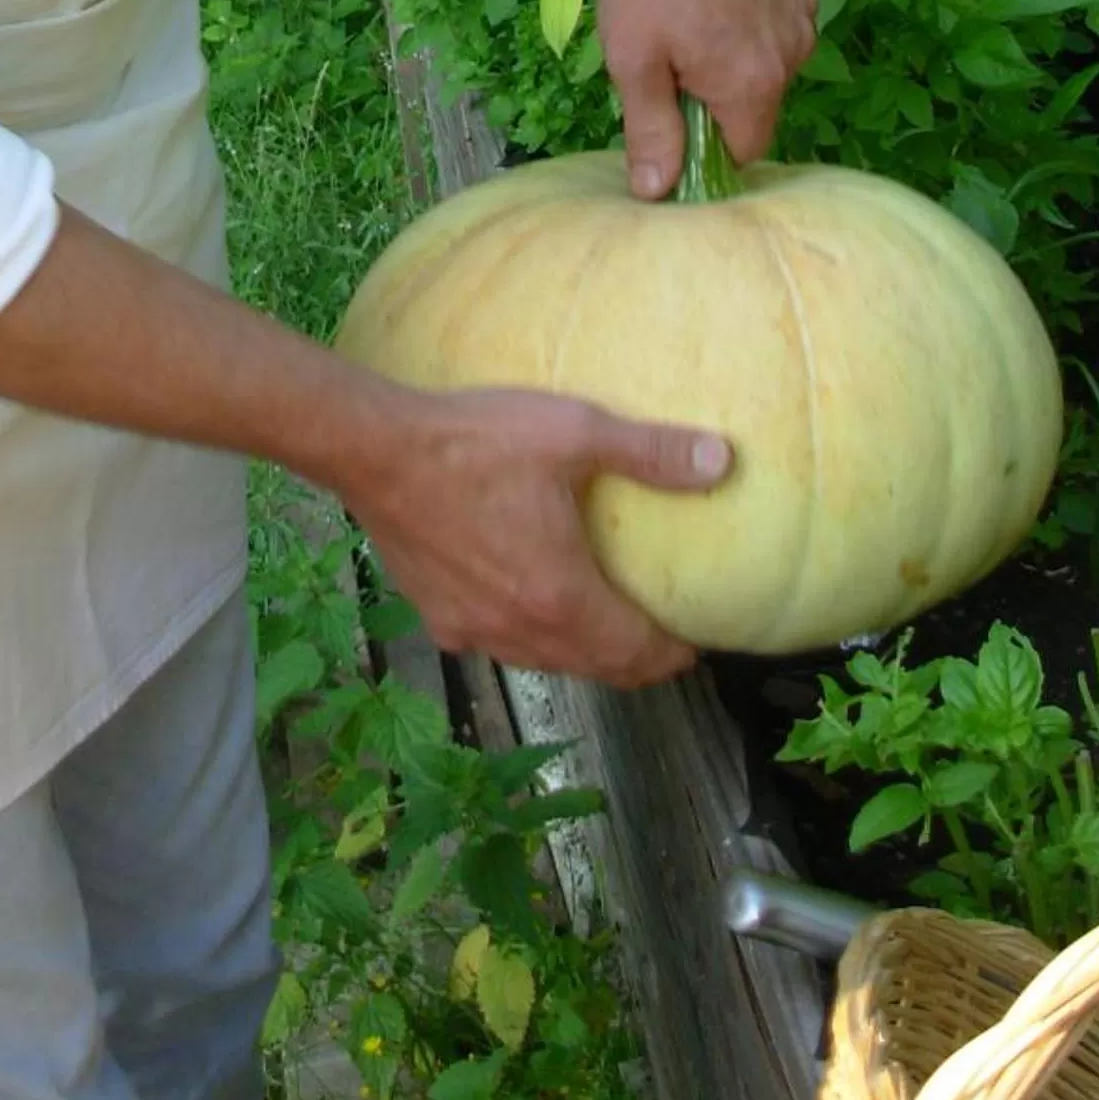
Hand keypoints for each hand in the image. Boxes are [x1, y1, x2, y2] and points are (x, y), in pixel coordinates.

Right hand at [336, 384, 726, 686]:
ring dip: (583, 651)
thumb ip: (650, 452)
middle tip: (659, 637)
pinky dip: (529, 634)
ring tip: (604, 620)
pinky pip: (500, 642)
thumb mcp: (573, 431)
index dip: (673, 655)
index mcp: (561, 596)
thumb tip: (722, 460)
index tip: (694, 643)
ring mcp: (475, 629)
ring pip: (548, 662)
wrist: (376, 450)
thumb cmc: (474, 440)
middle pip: (596, 668)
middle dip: (634, 660)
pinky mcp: (438, 616)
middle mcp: (520, 630)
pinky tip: (526, 598)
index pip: (636, 653)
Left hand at [600, 0, 815, 197]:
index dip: (705, 147)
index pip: (743, 152)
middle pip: (757, 105)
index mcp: (754, 84)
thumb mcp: (634, 62)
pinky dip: (753, 15)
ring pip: (770, 61)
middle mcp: (794, 53)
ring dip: (737, 55)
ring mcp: (803, 12)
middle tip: (670, 57)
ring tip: (690, 15)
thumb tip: (657, 193)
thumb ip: (652, 133)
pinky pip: (780, 18)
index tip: (672, 121)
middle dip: (718, 96)